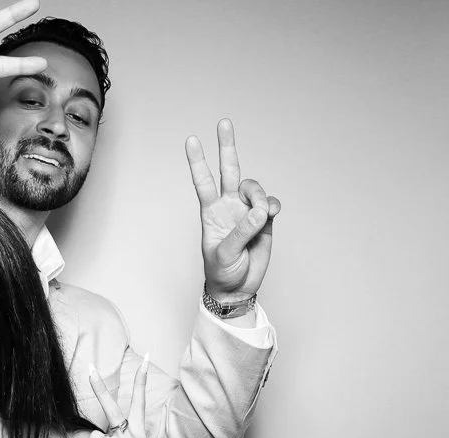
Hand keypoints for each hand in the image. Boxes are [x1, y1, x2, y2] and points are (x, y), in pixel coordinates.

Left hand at [185, 119, 281, 301]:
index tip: (191, 140)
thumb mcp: (224, 254)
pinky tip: (270, 214)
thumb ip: (241, 232)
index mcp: (210, 213)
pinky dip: (271, 205)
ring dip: (257, 195)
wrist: (238, 288)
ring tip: (260, 214)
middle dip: (227, 146)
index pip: (203, 182)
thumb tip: (259, 211)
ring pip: (253, 187)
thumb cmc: (222, 272)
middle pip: (228, 170)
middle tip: (224, 122)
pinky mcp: (264, 220)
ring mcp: (246, 211)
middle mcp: (228, 206)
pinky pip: (270, 203)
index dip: (198, 161)